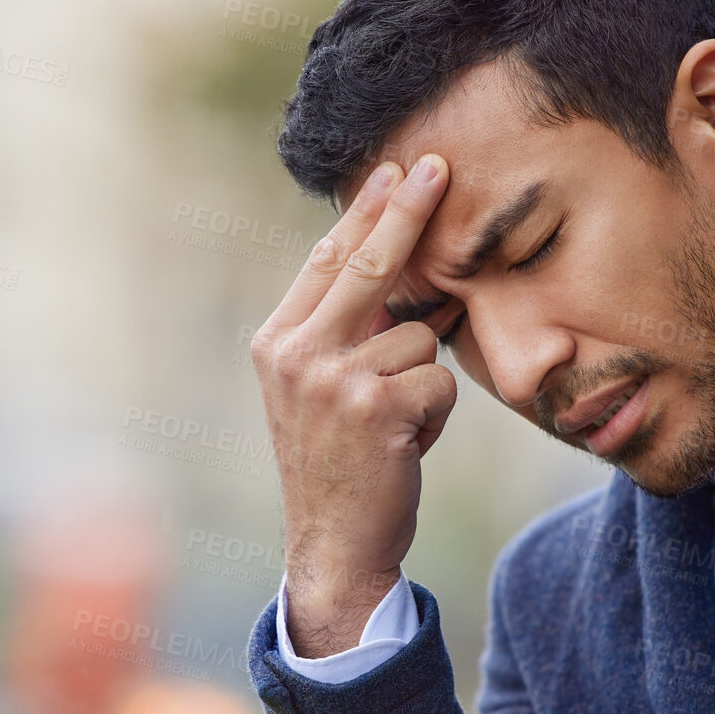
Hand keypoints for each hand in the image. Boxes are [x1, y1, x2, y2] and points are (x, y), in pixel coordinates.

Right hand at [249, 155, 456, 657]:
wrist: (333, 545)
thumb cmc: (338, 465)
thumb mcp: (319, 393)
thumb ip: (340, 334)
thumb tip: (391, 264)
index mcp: (276, 344)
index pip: (326, 261)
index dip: (364, 212)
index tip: (396, 170)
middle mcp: (295, 354)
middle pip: (368, 264)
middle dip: (408, 212)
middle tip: (438, 167)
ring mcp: (332, 380)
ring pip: (420, 335)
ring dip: (424, 380)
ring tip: (396, 426)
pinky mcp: (375, 407)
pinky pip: (438, 378)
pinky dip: (437, 414)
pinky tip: (407, 447)